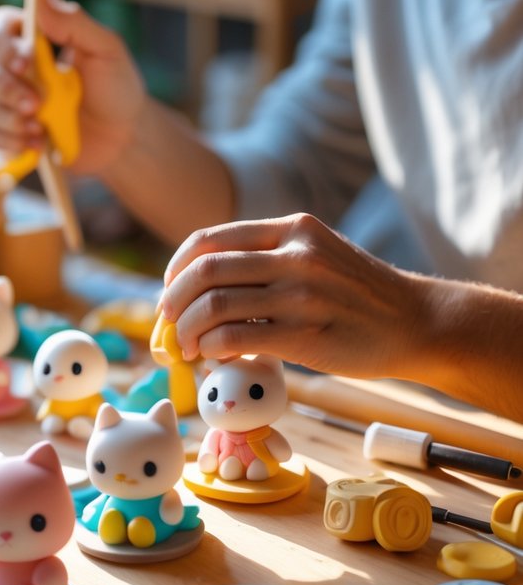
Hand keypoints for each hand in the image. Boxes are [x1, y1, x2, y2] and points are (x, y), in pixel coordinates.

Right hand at [0, 0, 145, 174]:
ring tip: (38, 129)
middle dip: (0, 86)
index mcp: (28, 38)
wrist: (122, 138)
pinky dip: (3, 141)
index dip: (1, 45)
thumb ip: (73, 22)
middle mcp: (7, 66)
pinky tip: (34, 145)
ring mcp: (1, 101)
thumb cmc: (115, 87)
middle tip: (35, 105)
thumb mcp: (106, 50)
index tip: (26, 62)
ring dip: (2, 118)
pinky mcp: (1, 133)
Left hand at [160, 212, 426, 378]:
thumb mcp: (317, 254)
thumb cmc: (358, 294)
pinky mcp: (305, 334)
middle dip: (173, 301)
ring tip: (186, 347)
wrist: (417, 321)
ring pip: (214, 306)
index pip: (209, 240)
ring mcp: (300, 294)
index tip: (169, 290)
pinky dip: (211, 348)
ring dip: (187, 330)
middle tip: (167, 322)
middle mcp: (294, 254)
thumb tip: (203, 284)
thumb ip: (268, 258)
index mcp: (292, 228)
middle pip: (204, 271)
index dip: (177, 267)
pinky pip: (235, 338)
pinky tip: (213, 357)